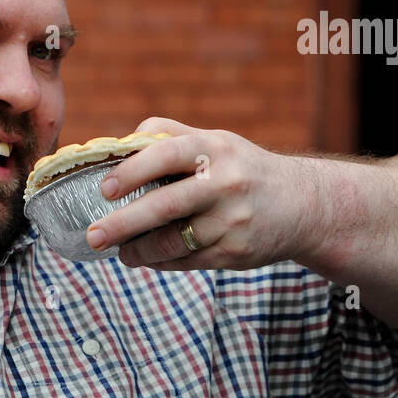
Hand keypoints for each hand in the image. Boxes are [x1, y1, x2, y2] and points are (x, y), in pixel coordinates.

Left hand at [83, 117, 319, 270]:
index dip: (132, 172)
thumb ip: (168, 136)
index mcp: (215, 149)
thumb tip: (117, 143)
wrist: (303, 205)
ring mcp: (232, 222)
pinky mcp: (236, 253)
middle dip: (122, 225)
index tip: (105, 190)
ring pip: (172, 242)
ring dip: (138, 250)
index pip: (166, 154)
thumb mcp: (215, 141)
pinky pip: (186, 261)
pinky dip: (160, 261)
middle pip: (164, 207)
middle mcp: (225, 183)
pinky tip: (146, 258)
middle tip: (94, 235)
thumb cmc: (242, 169)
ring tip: (119, 250)